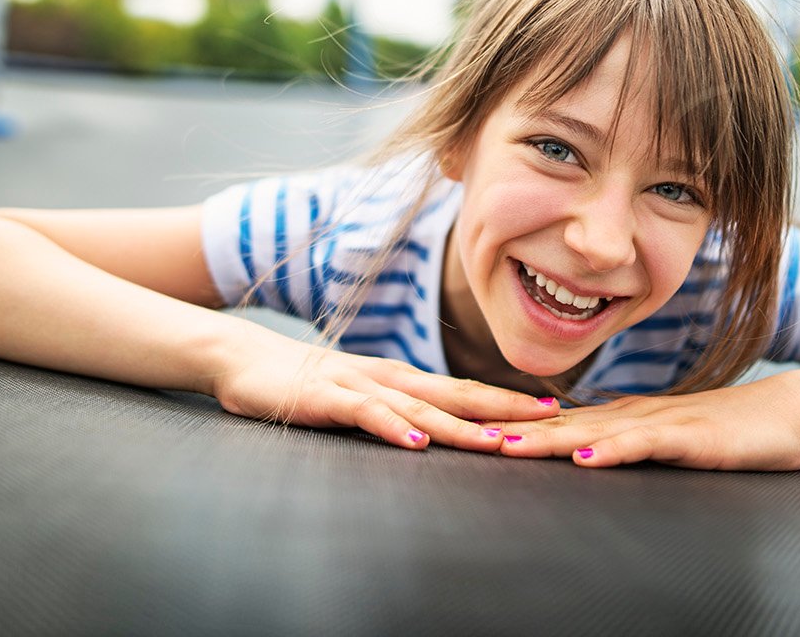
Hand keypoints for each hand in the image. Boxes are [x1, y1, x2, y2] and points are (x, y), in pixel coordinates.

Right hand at [211, 330, 560, 451]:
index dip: (510, 402)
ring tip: (498, 442)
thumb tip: (443, 428)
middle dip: (506, 410)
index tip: (553, 412)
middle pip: (457, 395)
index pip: (466, 391)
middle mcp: (391, 378)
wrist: (245, 358)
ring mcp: (360, 386)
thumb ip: (400, 408)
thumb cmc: (307, 383)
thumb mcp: (362, 396)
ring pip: (420, 407)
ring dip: (461, 426)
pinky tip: (417, 442)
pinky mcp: (327, 399)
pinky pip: (367, 414)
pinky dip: (394, 428)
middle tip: (550, 421)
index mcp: (404, 379)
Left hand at [489, 376, 799, 469]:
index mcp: (623, 417)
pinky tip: (587, 458)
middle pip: (561, 426)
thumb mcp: (666, 440)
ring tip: (506, 448)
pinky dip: (613, 451)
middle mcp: (632, 416)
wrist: (788, 413)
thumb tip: (582, 451)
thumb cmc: (728, 430)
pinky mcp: (689, 439)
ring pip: (593, 433)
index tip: (466, 433)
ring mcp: (659, 424)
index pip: (556, 424)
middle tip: (464, 439)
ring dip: (548, 442)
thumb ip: (627, 443)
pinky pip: (644, 444)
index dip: (511, 429)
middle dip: (511, 434)